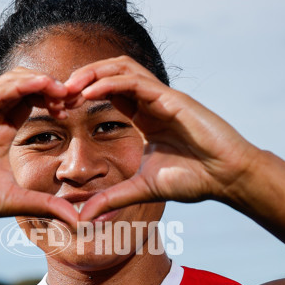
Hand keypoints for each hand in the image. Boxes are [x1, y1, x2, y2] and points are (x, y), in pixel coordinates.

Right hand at [0, 68, 78, 229]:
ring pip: (12, 82)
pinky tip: (41, 85)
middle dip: (52, 86)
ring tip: (61, 89)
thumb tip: (77, 219)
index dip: (55, 100)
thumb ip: (45, 205)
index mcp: (3, 133)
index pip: (32, 103)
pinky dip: (19, 85)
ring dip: (39, 80)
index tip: (76, 107)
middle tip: (74, 94)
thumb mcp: (14, 202)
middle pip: (25, 86)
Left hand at [63, 56, 260, 220]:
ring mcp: (162, 97)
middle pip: (110, 71)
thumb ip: (113, 198)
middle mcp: (151, 102)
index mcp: (145, 116)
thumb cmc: (194, 179)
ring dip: (92, 73)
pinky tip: (90, 93)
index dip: (82, 95)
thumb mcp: (142, 189)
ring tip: (69, 87)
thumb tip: (83, 216)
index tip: (60, 109)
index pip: (108, 92)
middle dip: (82, 77)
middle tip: (57, 93)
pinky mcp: (172, 99)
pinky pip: (136, 81)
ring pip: (121, 68)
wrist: (227, 178)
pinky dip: (110, 83)